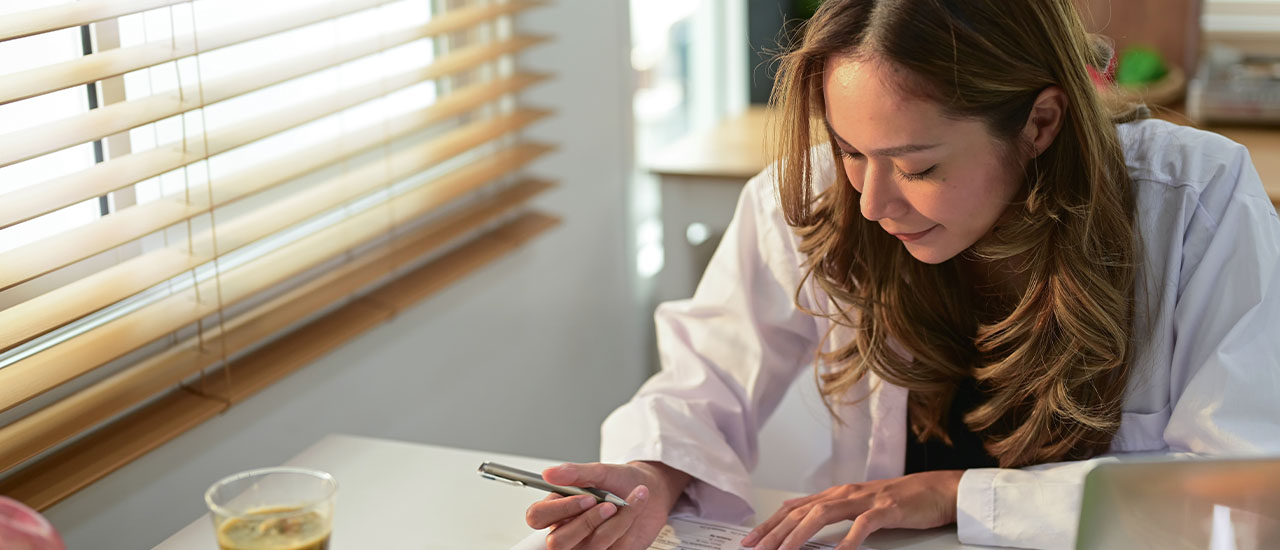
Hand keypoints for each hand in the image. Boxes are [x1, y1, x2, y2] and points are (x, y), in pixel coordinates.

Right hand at [523, 461, 690, 549]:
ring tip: (628, 502)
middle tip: (609, 505)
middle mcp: (568, 530)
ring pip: (591, 547)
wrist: (652, 491)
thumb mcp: (601, 472)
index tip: (586, 498)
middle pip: (557, 543)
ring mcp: (587, 545)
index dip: (559, 510)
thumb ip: (575, 473)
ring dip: (615, 522)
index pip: (537, 516)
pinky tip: (633, 513)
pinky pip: (615, 549)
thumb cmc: (622, 481)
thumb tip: (549, 473)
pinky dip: (627, 527)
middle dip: (586, 523)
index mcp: (558, 508)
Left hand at [741, 470, 963, 549]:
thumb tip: (798, 519)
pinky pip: (863, 525)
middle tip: (756, 549)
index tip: (750, 540)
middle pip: (801, 512)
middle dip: (775, 532)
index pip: (793, 508)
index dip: (770, 524)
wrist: (936, 490)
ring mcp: (864, 500)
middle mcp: (844, 494)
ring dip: (800, 534)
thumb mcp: (858, 505)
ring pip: (823, 515)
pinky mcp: (886, 509)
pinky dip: (848, 540)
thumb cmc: (898, 501)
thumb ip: (830, 510)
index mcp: (836, 494)